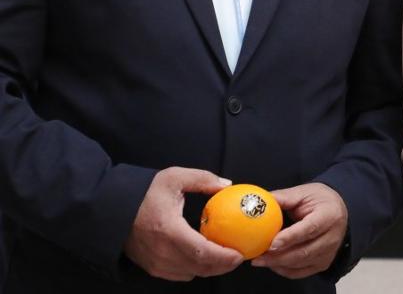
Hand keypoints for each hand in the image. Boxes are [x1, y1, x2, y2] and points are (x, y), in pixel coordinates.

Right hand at [123, 167, 242, 280]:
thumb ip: (203, 179)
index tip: (240, 253)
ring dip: (210, 269)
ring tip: (225, 257)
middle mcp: (161, 252)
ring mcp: (155, 262)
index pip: (202, 252)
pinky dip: (195, 269)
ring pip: (191, 273)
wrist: (111, 209)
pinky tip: (204, 258)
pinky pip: (179, 274)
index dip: (224, 257)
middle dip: (223, 266)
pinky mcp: (150, 267)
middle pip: (200, 268)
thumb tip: (226, 185)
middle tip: (239, 256)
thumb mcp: (174, 177)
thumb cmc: (144, 192)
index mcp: (169, 231)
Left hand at [252, 183, 348, 277]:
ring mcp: (329, 252)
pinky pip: (301, 272)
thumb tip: (259, 201)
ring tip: (260, 260)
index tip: (272, 243)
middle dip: (279, 257)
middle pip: (304, 251)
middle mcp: (332, 236)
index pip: (310, 229)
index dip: (290, 237)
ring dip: (278, 264)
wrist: (339, 210)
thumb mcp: (304, 192)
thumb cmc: (320, 200)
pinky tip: (272, 264)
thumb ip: (283, 198)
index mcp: (329, 215)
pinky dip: (284, 270)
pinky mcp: (324, 262)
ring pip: (301, 264)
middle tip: (258, 256)